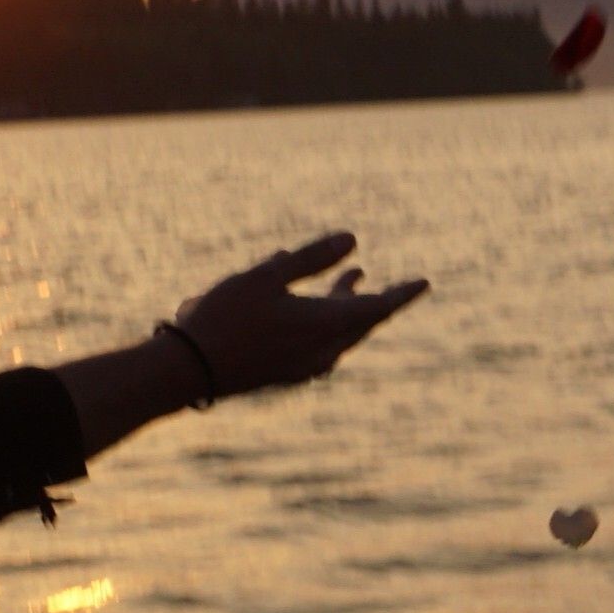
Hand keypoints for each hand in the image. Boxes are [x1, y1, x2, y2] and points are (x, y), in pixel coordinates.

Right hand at [170, 232, 428, 399]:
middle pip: (360, 322)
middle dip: (368, 295)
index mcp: (326, 326)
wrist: (189, 371)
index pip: (379, 308)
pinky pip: (319, 344)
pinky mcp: (286, 373)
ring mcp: (304, 367)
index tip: (424, 283)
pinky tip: (303, 305)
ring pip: (339, 333)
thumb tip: (353, 239)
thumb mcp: (268, 276)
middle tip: (372, 273)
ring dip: (344, 305)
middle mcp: (323, 352)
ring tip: (350, 278)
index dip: (403, 293)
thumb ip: (312, 257)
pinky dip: (323, 321)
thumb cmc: (226, 317)